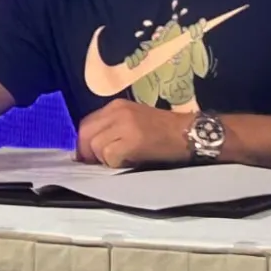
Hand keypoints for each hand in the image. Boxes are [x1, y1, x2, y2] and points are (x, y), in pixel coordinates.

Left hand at [75, 99, 195, 168]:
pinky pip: (110, 155)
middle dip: (87, 152)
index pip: (85, 123)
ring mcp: (125, 123)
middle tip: (98, 163)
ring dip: (104, 159)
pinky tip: (129, 161)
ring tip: (121, 160)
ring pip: (96, 146)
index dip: (82, 142)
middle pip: (85, 133)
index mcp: (115, 106)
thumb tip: (90, 147)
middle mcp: (117, 111)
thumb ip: (111, 129)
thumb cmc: (163, 132)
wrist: (188, 133)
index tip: (86, 156)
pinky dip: (115, 163)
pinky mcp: (133, 139)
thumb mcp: (132, 122)